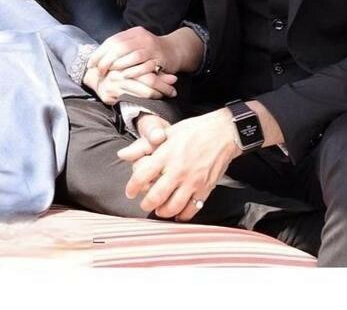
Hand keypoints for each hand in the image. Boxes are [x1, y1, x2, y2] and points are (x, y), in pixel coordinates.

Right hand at [83, 65, 176, 104]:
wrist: (94, 74)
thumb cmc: (117, 69)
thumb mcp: (130, 63)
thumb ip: (147, 67)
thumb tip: (171, 77)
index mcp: (126, 61)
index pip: (148, 71)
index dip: (162, 77)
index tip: (173, 80)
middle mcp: (120, 72)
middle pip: (147, 81)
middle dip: (163, 87)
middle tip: (173, 91)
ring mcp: (114, 85)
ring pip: (141, 93)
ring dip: (157, 95)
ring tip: (168, 96)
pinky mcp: (109, 96)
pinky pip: (130, 100)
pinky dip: (144, 103)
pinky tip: (152, 104)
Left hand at [88, 26, 176, 75]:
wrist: (174, 50)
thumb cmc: (150, 50)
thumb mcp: (135, 44)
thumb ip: (120, 47)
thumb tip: (98, 57)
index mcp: (134, 32)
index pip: (113, 40)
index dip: (100, 52)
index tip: (91, 63)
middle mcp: (143, 38)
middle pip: (121, 47)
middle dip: (107, 60)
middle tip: (99, 70)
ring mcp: (152, 48)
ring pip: (133, 55)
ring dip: (119, 65)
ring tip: (110, 72)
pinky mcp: (160, 59)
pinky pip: (145, 65)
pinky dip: (134, 71)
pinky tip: (125, 75)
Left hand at [117, 109, 239, 220]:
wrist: (224, 132)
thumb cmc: (195, 130)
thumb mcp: (168, 132)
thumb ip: (143, 146)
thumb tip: (122, 154)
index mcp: (166, 154)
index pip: (142, 176)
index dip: (132, 187)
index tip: (130, 192)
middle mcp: (178, 169)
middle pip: (155, 196)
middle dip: (146, 204)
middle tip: (144, 203)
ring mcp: (193, 181)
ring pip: (172, 207)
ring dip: (162, 212)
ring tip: (159, 209)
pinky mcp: (205, 188)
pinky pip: (191, 209)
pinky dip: (183, 215)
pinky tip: (178, 213)